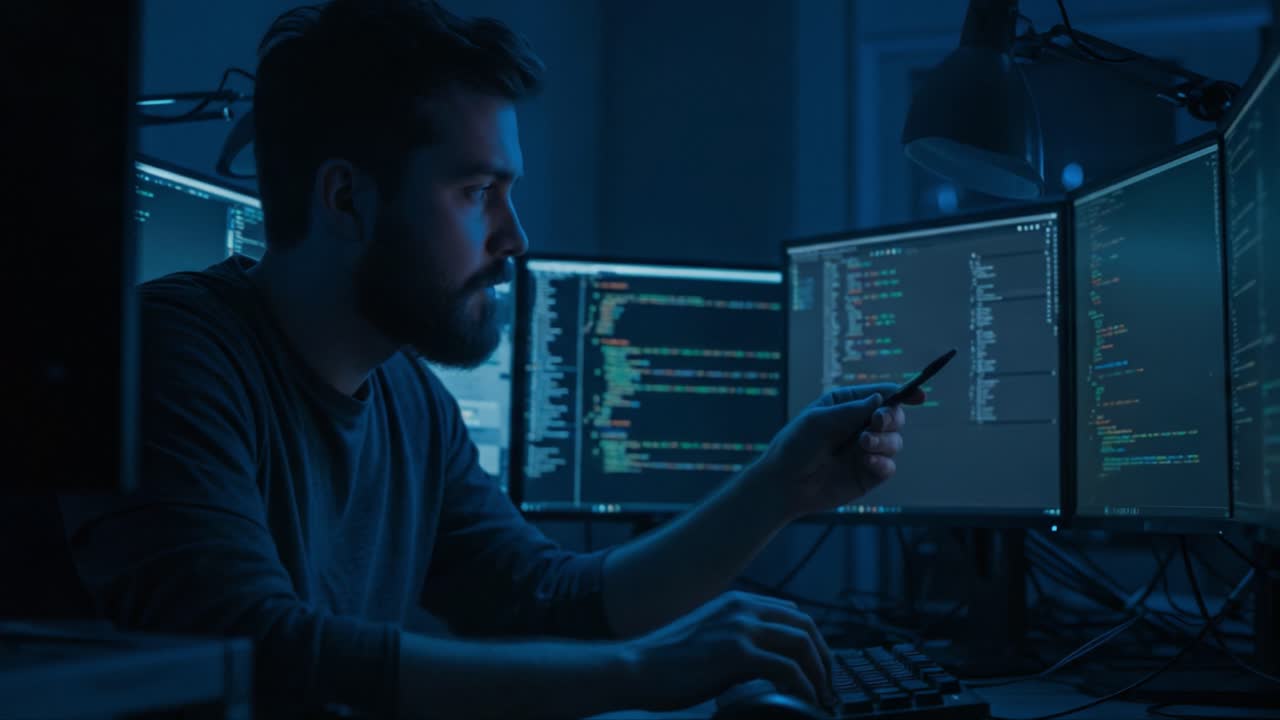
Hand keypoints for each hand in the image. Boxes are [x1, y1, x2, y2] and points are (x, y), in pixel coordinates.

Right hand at [623, 591, 832, 710]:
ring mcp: (741, 629)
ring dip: (819, 671)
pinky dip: (804, 685)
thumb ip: (736, 638)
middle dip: (824, 655)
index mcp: (737, 603)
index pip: (791, 614)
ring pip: (802, 643)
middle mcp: (743, 609)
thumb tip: (763, 660)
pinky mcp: (738, 654)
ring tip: (822, 693)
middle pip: (804, 625)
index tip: (818, 663)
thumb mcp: (708, 635)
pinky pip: (788, 668)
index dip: (811, 639)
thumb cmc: (665, 660)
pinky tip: (805, 700)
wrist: (636, 667)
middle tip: (829, 681)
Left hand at [754, 384, 923, 518]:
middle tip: (876, 422)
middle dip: (891, 418)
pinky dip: (883, 462)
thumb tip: (880, 399)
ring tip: (863, 445)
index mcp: (846, 405)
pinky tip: (868, 461)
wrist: (784, 484)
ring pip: (895, 441)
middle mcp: (859, 426)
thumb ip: (851, 410)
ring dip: (884, 440)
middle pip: (894, 417)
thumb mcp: (818, 420)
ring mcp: (866, 451)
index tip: (918, 396)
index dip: (902, 394)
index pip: (881, 395)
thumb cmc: (795, 446)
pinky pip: (888, 467)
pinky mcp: (868, 474)